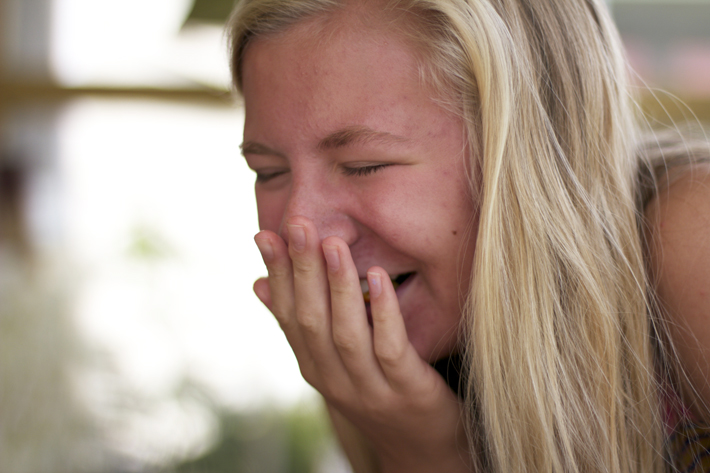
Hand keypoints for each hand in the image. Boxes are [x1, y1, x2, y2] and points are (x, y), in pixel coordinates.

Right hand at [253, 216, 470, 472]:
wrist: (421, 448)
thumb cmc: (377, 391)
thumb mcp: (334, 359)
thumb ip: (303, 324)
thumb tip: (259, 284)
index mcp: (313, 366)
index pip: (287, 315)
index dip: (277, 274)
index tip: (266, 234)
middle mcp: (333, 379)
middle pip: (311, 319)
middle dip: (303, 270)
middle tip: (298, 224)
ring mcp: (369, 387)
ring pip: (345, 332)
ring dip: (337, 285)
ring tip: (334, 243)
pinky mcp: (407, 390)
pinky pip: (390, 346)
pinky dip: (384, 309)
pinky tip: (380, 275)